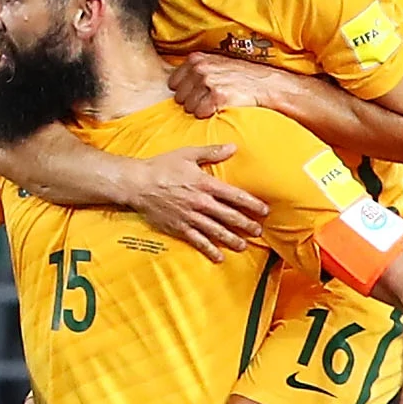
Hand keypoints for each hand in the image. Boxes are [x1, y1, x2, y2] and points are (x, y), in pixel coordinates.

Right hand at [109, 142, 270, 255]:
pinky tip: (219, 257)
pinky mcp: (179, 228)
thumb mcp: (188, 154)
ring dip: (232, 239)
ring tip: (243, 245)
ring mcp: (191, 217)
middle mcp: (201, 203)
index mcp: (205, 184)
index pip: (235, 196)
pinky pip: (198, 241)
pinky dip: (209, 250)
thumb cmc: (162, 166)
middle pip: (230, 216)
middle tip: (258, 231)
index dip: (252, 204)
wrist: (137, 183)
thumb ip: (212, 152)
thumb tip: (233, 147)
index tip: (264, 210)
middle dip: (246, 224)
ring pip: (217, 231)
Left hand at [167, 53, 280, 117]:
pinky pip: (200, 112)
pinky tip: (219, 109)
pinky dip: (207, 115)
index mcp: (197, 59)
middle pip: (180, 96)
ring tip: (214, 105)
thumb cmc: (241, 78)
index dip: (184, 91)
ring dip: (199, 110)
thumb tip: (176, 84)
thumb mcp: (217, 65)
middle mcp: (201, 68)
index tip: (196, 94)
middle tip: (207, 101)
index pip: (174, 82)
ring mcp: (209, 81)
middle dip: (190, 101)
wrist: (266, 85)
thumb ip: (197, 69)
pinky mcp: (218, 96)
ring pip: (189, 106)